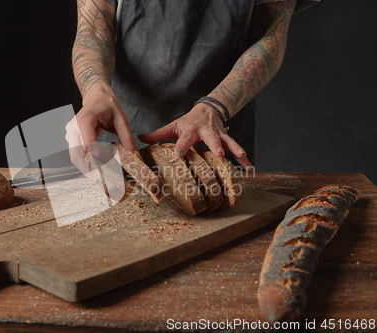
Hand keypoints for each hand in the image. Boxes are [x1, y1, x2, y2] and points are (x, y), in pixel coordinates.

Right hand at [65, 83, 136, 174]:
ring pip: (75, 159)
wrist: (97, 98)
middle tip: (105, 181)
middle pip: (78, 155)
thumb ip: (127, 138)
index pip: (88, 143)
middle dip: (91, 170)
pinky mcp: (72, 141)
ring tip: (102, 180)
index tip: (113, 165)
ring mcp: (70, 135)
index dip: (99, 156)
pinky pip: (77, 156)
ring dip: (88, 170)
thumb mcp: (121, 120)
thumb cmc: (107, 106)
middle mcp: (73, 128)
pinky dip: (87, 165)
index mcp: (84, 119)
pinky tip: (98, 172)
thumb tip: (133, 156)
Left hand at [138, 102, 252, 170]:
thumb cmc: (188, 121)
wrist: (209, 109)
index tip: (179, 153)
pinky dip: (245, 159)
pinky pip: (237, 149)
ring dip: (235, 149)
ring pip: (228, 141)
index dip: (182, 145)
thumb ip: (157, 135)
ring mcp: (219, 135)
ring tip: (242, 157)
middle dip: (215, 145)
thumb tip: (139, 140)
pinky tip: (249, 169)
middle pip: (211, 138)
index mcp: (190, 129)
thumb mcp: (173, 125)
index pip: (184, 137)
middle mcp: (206, 131)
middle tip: (217, 153)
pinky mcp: (227, 139)